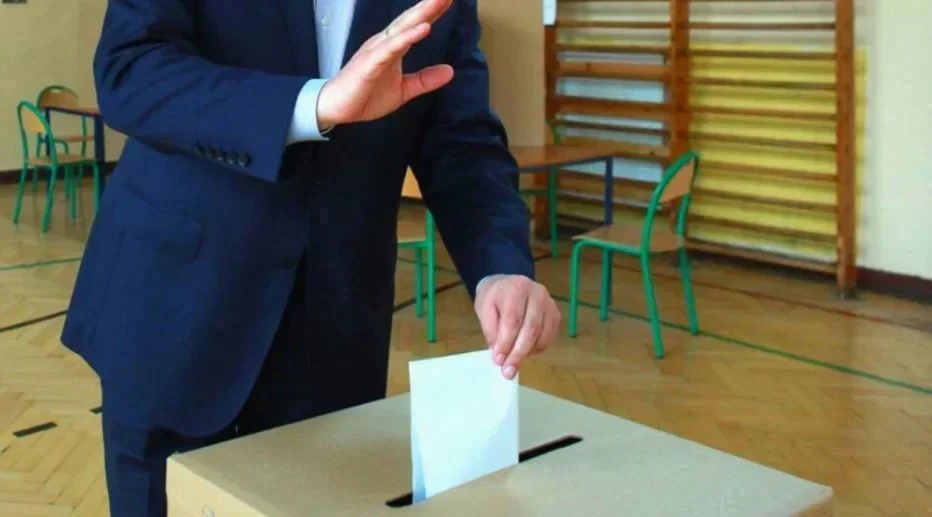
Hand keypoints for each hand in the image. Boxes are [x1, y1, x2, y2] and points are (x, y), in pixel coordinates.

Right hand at [316, 0, 454, 128]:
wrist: (336, 108)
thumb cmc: (366, 96)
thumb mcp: (403, 90)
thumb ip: (425, 80)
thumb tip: (450, 71)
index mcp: (392, 46)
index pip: (416, 25)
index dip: (432, 12)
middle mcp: (384, 43)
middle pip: (410, 20)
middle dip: (429, 5)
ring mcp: (375, 52)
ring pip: (401, 29)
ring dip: (420, 15)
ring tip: (438, 1)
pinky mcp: (369, 64)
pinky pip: (390, 49)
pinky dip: (407, 38)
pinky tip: (423, 29)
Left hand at [474, 275, 560, 379]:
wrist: (507, 284)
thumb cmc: (494, 297)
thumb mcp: (484, 309)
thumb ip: (491, 330)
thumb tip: (500, 353)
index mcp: (516, 288)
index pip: (513, 319)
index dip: (506, 342)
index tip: (498, 360)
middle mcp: (537, 294)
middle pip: (531, 328)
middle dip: (518, 353)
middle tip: (508, 371)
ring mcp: (549, 304)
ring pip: (542, 335)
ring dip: (528, 353)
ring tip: (514, 364)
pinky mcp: (555, 314)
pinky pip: (549, 336)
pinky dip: (537, 349)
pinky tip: (525, 353)